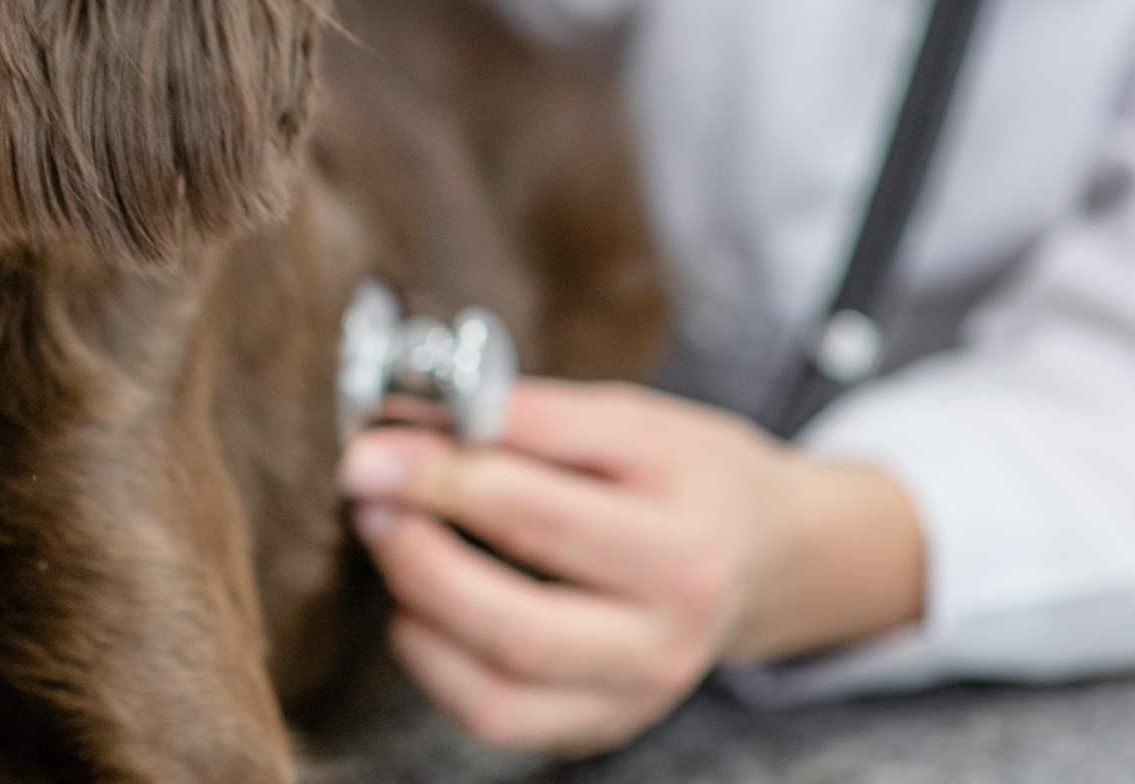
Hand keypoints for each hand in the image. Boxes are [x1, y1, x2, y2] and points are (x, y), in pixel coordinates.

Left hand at [338, 379, 921, 756]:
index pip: (536, 510)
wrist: (767, 553)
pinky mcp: (602, 724)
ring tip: (386, 537)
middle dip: (419, 553)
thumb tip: (407, 412)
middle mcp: (668, 636)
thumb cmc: (686, 475)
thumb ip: (523, 415)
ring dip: (419, 607)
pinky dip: (434, 662)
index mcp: (684, 543)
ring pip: (500, 685)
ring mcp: (637, 693)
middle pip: (518, 621)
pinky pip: (496, 716)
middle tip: (367, 494)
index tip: (370, 446)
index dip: (436, 475)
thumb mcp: (628, 419)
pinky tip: (417, 605)